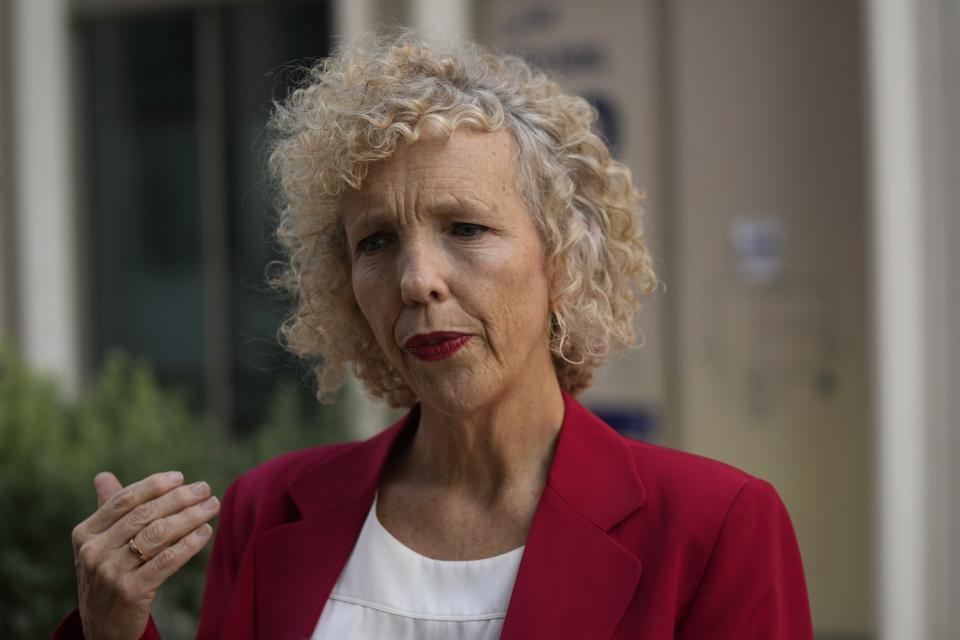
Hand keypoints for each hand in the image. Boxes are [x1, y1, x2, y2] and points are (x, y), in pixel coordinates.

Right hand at [71, 471, 220, 639]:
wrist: (103, 630)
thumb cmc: (108, 578)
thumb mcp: (99, 546)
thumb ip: (107, 511)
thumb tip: (103, 476)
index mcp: (85, 534)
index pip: (124, 500)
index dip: (154, 485)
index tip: (181, 477)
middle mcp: (93, 552)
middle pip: (144, 514)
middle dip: (179, 498)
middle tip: (205, 489)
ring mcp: (110, 573)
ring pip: (158, 534)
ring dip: (190, 516)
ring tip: (212, 506)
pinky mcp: (131, 592)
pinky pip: (167, 560)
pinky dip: (189, 543)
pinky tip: (206, 532)